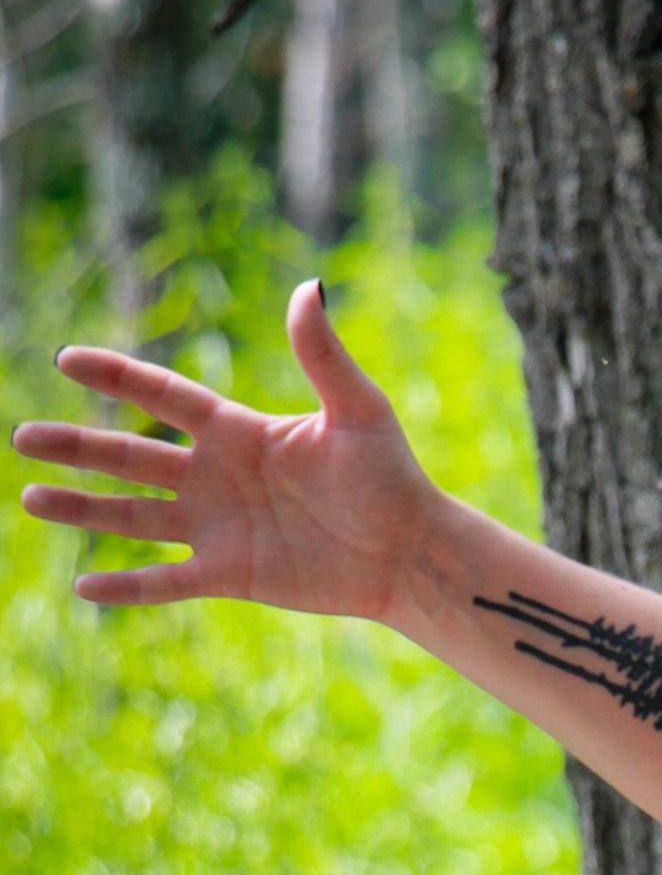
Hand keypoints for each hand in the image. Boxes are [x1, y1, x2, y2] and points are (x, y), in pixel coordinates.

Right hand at [12, 281, 438, 621]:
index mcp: (240, 432)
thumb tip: (308, 289)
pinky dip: (129, 586)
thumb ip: (323, 355)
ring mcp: (220, 527)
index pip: (164, 398)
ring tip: (31, 497)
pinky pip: (168, 581)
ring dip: (85, 509)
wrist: (409, 551)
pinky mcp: (230, 575)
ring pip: (136, 517)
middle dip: (79, 447)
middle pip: (133, 457)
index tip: (66, 359)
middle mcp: (219, 476)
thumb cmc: (391, 477)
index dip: (117, 378)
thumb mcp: (357, 411)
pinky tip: (85, 585)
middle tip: (23, 437)